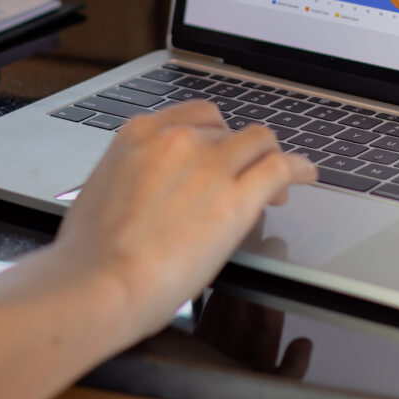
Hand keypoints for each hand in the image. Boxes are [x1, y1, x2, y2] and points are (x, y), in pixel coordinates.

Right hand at [51, 102, 316, 342]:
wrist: (99, 281)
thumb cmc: (91, 254)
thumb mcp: (104, 193)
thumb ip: (135, 180)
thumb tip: (149, 195)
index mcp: (140, 135)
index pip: (195, 117)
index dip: (215, 135)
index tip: (221, 152)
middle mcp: (178, 140)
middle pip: (228, 131)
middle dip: (241, 152)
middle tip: (248, 176)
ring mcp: (210, 165)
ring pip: (259, 142)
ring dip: (271, 157)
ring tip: (283, 179)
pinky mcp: (236, 199)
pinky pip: (280, 168)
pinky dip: (299, 168)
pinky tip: (307, 175)